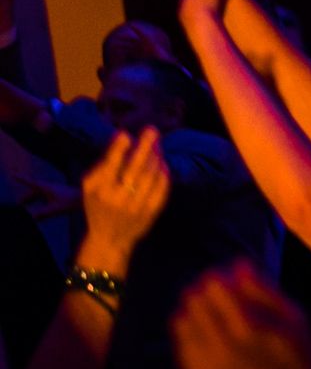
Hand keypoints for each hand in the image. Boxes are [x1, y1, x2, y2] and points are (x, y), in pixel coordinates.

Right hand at [76, 126, 170, 275]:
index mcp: (100, 191)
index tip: (125, 134)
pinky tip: (162, 163)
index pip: (111, 166)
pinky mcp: (152, 211)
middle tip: (152, 130)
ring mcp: (137, 206)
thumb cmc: (98, 205)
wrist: (110, 238)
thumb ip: (104, 163)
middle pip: (136, 167)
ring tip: (156, 145)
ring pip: (151, 175)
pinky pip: (162, 187)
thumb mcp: (90, 187)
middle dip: (145, 146)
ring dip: (156, 157)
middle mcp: (118, 198)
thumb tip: (122, 137)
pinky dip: (163, 172)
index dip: (118, 149)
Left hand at [173, 262, 310, 368]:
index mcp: (249, 328)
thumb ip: (266, 291)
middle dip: (202, 291)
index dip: (217, 277)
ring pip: (183, 324)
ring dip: (192, 311)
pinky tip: (202, 332)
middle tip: (213, 290)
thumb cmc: (301, 360)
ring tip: (207, 310)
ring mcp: (208, 368)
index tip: (223, 275)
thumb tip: (239, 263)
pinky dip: (188, 334)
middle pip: (195, 303)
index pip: (215, 288)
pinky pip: (182, 348)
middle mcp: (223, 348)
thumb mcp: (296, 321)